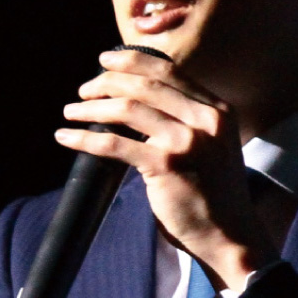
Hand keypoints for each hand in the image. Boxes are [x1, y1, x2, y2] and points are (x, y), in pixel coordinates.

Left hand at [54, 49, 278, 290]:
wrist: (231, 236)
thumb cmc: (215, 194)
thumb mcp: (212, 145)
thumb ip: (186, 121)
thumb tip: (138, 102)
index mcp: (217, 110)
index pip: (170, 72)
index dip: (133, 61)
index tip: (105, 61)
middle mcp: (206, 120)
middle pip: (145, 85)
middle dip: (107, 82)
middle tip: (83, 90)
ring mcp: (186, 142)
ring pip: (127, 109)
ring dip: (91, 108)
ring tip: (71, 112)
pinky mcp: (166, 166)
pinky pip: (115, 143)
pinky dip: (85, 138)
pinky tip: (67, 138)